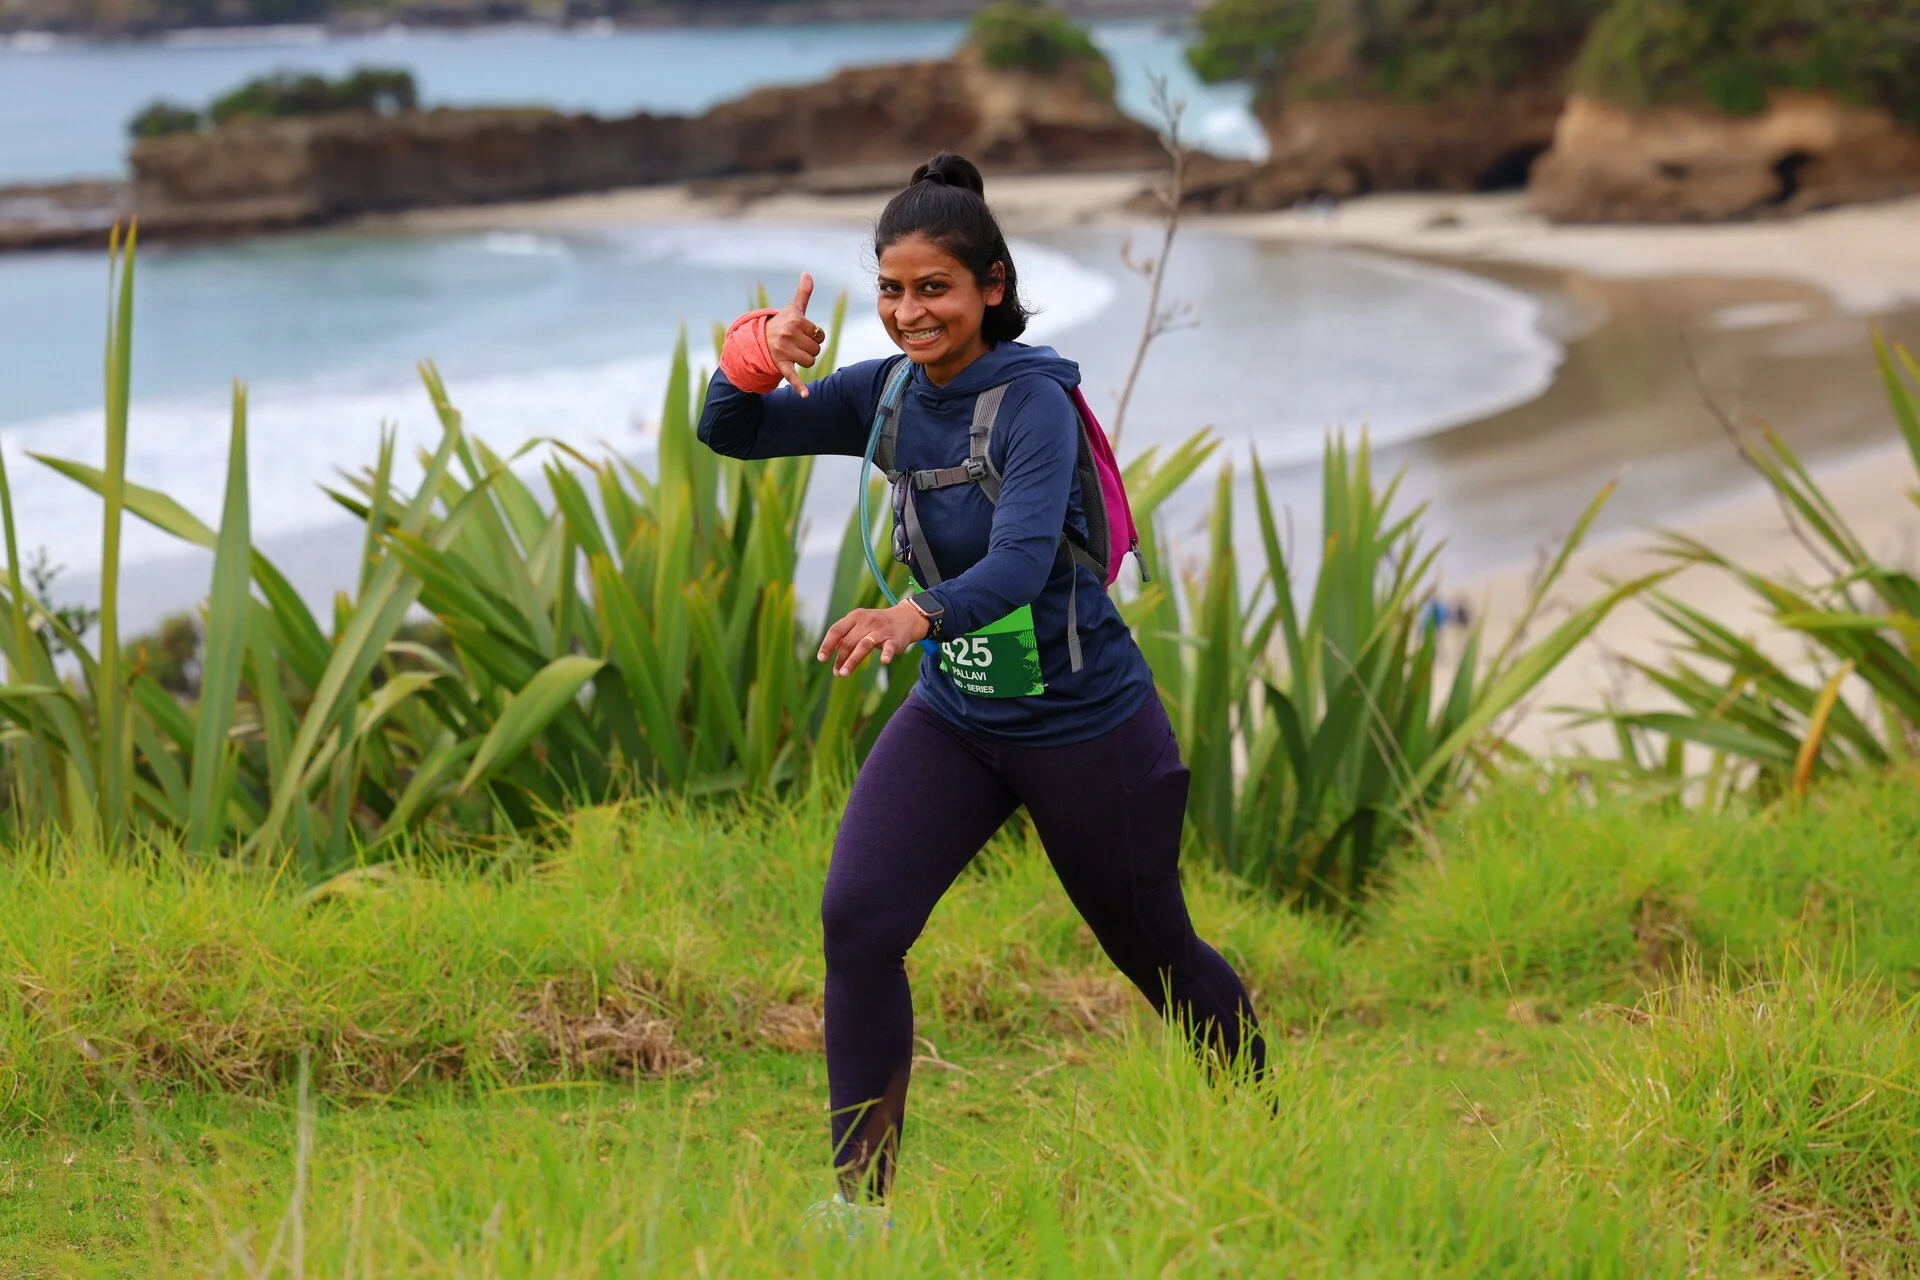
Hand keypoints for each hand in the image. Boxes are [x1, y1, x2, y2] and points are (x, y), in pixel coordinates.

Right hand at [765, 273, 824, 397]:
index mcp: (795, 321)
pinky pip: (792, 377)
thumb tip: (807, 274)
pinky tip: (806, 395)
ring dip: (805, 360)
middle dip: (810, 348)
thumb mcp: (792, 309)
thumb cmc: (781, 323)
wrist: (759, 340)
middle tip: (796, 344)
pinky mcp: (781, 365)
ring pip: (811, 362)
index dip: (814, 336)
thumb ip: (803, 293)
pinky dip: (799, 387)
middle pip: (816, 349)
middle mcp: (788, 335)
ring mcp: (783, 351)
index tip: (802, 333)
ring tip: (793, 353)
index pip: (820, 334)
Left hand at [818, 600, 930, 676]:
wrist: (904, 619)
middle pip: (848, 641)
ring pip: (863, 646)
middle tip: (837, 673)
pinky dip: (887, 654)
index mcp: (855, 617)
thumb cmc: (876, 625)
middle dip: (840, 659)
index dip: (827, 645)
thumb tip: (830, 652)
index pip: (836, 630)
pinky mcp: (894, 640)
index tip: (821, 659)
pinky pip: (889, 648)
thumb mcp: (859, 624)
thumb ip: (845, 635)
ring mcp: (881, 630)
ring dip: (852, 661)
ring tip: (843, 674)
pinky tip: (884, 661)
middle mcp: (867, 621)